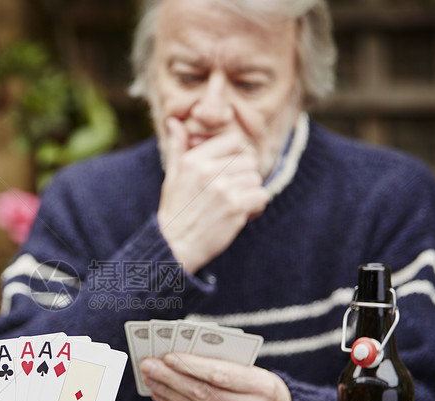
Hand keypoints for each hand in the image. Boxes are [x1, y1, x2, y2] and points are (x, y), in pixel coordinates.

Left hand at [140, 353, 291, 400]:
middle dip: (171, 377)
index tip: (168, 356)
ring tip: (151, 378)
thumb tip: (186, 355)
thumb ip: (227, 365)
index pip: (220, 374)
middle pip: (203, 392)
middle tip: (150, 365)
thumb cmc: (265, 390)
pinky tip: (161, 395)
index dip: (191, 366)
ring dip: (168, 392)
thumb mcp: (257, 372)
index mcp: (261, 386)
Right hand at [158, 118, 269, 274]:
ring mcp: (223, 189)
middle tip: (234, 190)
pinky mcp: (235, 208)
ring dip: (250, 192)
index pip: (234, 140)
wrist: (174, 245)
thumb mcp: (173, 176)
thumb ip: (178, 147)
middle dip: (245, 175)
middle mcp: (208, 171)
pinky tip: (242, 214)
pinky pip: (261, 196)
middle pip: (249, 160)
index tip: (233, 168)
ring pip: (256, 179)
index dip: (239, 153)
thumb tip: (174, 121)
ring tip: (235, 204)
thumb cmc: (175, 210)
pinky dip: (256, 206)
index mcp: (194, 160)